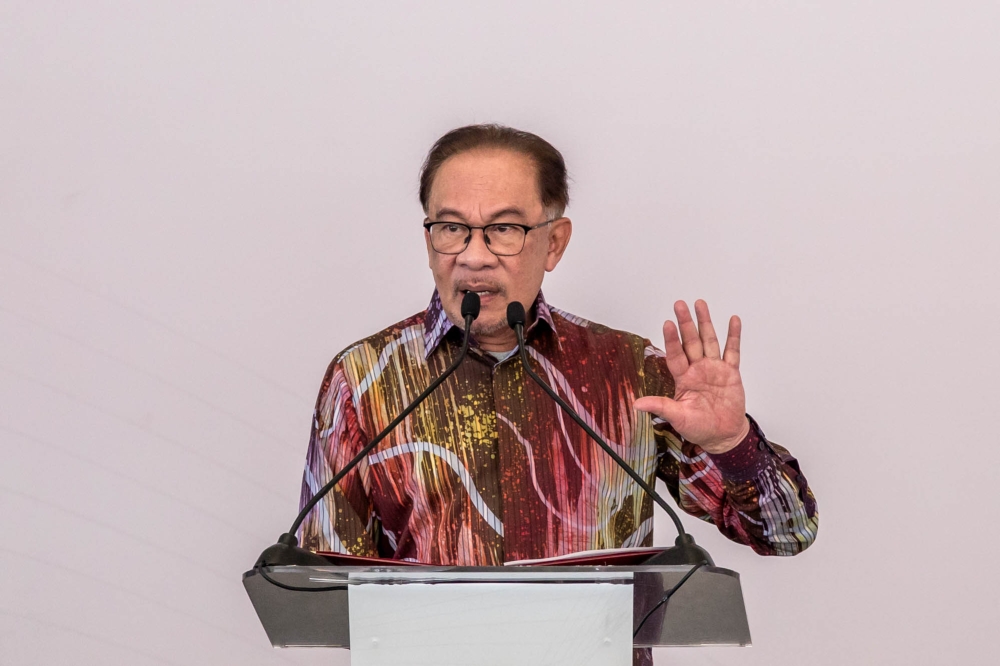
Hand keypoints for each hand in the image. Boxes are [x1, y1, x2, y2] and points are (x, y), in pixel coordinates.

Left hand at [634, 300, 748, 453]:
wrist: (724, 436)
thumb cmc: (699, 427)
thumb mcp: (678, 418)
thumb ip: (661, 407)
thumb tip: (636, 404)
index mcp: (684, 378)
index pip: (676, 355)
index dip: (672, 339)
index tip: (667, 323)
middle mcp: (698, 369)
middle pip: (691, 341)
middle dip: (686, 323)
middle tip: (680, 304)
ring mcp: (715, 369)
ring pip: (709, 341)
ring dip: (705, 322)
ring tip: (700, 304)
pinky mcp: (731, 373)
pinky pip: (732, 351)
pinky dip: (734, 336)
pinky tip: (733, 320)